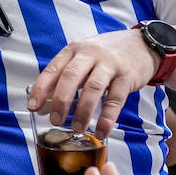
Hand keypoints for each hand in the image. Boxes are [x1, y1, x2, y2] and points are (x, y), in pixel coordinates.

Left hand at [28, 27, 158, 136]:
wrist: (142, 44)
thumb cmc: (108, 54)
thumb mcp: (84, 57)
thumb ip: (66, 78)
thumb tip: (45, 106)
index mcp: (74, 50)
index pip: (53, 69)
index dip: (41, 89)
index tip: (33, 107)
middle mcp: (90, 54)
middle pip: (71, 77)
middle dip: (61, 101)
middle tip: (56, 121)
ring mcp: (110, 64)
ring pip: (93, 88)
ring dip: (83, 111)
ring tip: (77, 128)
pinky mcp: (127, 76)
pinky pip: (115, 99)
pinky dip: (107, 118)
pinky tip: (101, 130)